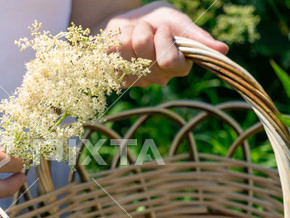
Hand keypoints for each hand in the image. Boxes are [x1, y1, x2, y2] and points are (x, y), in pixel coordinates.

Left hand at [105, 1, 228, 86]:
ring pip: (126, 55)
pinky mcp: (116, 77)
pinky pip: (111, 56)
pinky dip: (114, 41)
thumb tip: (223, 50)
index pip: (170, 62)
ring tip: (133, 33)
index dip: (163, 41)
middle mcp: (159, 77)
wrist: (126, 21)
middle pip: (146, 57)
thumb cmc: (155, 20)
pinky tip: (120, 42)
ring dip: (128, 35)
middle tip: (146, 29)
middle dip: (143, 33)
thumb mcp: (176, 21)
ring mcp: (137, 80)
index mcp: (179, 66)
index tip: (161, 28)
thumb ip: (196, 36)